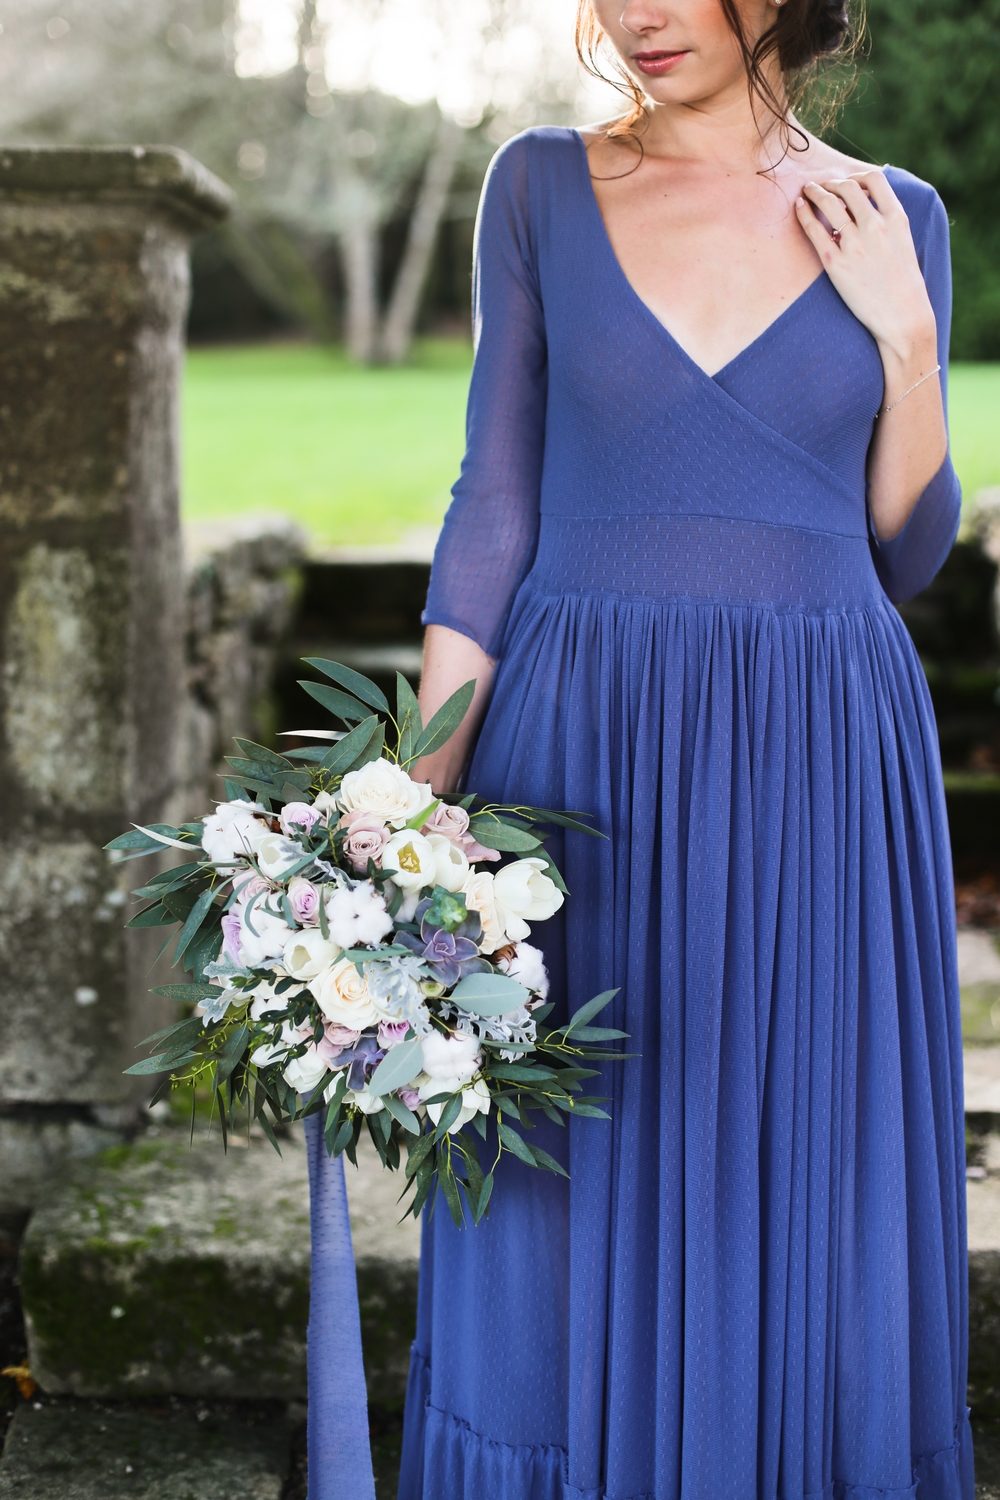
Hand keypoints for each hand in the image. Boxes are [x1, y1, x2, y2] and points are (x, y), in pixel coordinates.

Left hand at [795, 171, 937, 374]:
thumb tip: (865, 210)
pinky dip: (804, 214)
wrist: (903, 317)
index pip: (874, 179)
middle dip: (831, 182)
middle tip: (821, 185)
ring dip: (815, 192)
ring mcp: (855, 244)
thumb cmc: (904, 285)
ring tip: (807, 190)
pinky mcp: (836, 264)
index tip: (846, 181)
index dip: (856, 175)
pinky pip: (814, 230)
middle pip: (848, 187)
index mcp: (896, 219)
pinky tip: (799, 207)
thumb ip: (888, 222)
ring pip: (829, 203)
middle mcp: (876, 226)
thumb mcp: (904, 244)